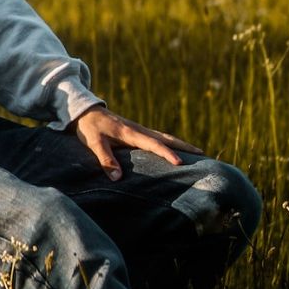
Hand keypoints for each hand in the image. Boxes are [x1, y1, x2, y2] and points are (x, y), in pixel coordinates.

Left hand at [69, 104, 203, 180]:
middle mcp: (139, 130)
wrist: (85, 110)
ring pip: (165, 137)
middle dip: (185, 146)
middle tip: (203, 155)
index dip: (167, 154)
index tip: (180, 163)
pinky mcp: (137, 133)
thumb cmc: (89, 127)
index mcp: (131, 132)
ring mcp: (139, 131)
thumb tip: (117, 177)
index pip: (154, 144)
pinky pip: (158, 139)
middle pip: (167, 138)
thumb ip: (105, 159)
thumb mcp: (93, 143)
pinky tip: (175, 151)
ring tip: (197, 154)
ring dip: (181, 145)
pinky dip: (170, 144)